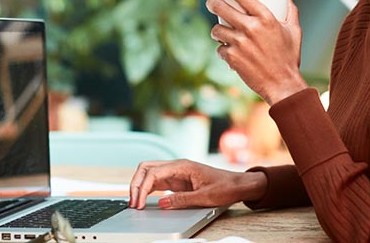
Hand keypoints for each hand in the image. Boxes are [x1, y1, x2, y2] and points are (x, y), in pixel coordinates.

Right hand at [128, 159, 266, 209]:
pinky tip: (144, 199)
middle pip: (147, 168)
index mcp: (182, 166)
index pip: (153, 172)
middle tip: (132, 202)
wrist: (237, 184)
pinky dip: (147, 189)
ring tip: (135, 202)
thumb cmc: (225, 187)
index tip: (138, 203)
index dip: (142, 187)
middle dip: (136, 183)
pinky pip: (157, 181)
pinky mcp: (177, 180)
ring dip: (140, 186)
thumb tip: (161, 203)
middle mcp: (177, 166)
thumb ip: (182, 200)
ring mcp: (176, 172)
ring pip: (150, 173)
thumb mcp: (204, 197)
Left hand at [207, 0, 306, 104]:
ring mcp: (240, 43)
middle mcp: (251, 27)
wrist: (283, 84)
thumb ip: (291, 11)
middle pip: (221, 8)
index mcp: (266, 17)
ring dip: (216, 30)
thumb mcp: (294, 30)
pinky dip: (222, 50)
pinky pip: (220, 49)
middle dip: (212, 3)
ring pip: (217, 30)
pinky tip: (227, 52)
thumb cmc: (289, 57)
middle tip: (211, 3)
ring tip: (219, 32)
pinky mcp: (232, 58)